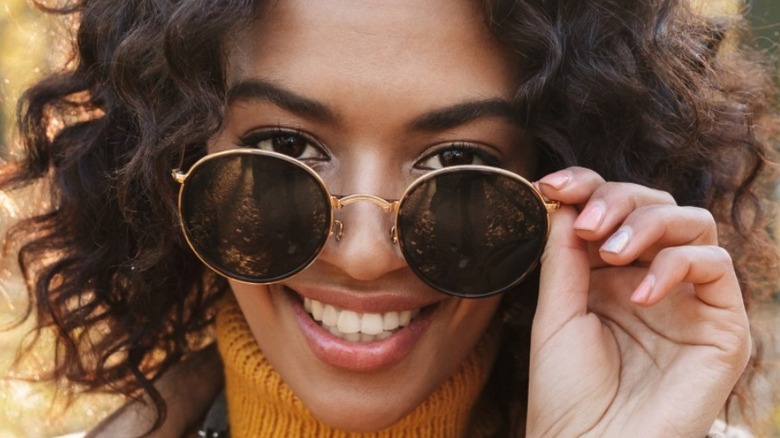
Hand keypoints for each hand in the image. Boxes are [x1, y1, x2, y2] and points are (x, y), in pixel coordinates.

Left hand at [526, 167, 750, 437]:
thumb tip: (567, 203)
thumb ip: (565, 258)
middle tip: (587, 224)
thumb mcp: (556, 315)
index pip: (611, 211)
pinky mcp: (722, 324)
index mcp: (609, 276)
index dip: (587, 187)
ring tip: (613, 252)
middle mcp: (650, 279)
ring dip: (648, 223)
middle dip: (616, 201)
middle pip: (652, 205)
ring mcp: (687, 300)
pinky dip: (677, 265)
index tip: (551, 186)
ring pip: (691, 223)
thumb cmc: (568, 393)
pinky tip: (640, 294)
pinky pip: (715, 266)